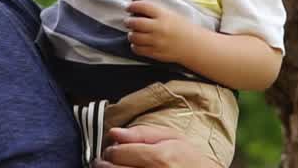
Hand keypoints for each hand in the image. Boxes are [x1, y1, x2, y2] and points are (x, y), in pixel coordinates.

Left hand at [94, 125, 216, 167]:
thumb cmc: (191, 160)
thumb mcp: (173, 139)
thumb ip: (142, 133)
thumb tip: (114, 133)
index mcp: (160, 158)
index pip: (118, 153)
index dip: (112, 149)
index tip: (114, 149)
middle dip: (106, 163)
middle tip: (108, 160)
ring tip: (114, 167)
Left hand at [125, 0, 196, 64]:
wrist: (194, 45)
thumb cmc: (182, 28)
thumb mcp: (170, 15)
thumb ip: (155, 12)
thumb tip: (137, 7)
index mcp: (163, 15)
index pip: (143, 7)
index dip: (132, 6)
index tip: (128, 7)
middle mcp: (159, 28)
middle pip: (135, 23)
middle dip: (128, 21)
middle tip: (128, 21)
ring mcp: (157, 41)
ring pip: (135, 37)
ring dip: (131, 34)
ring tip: (133, 33)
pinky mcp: (156, 53)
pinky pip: (138, 50)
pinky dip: (134, 46)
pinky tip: (137, 43)